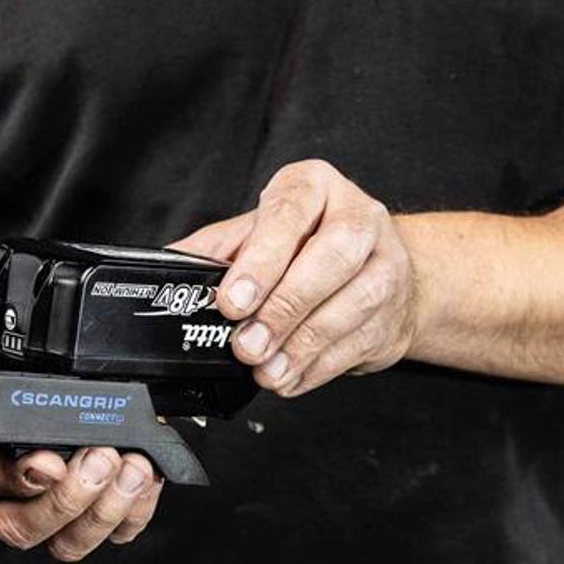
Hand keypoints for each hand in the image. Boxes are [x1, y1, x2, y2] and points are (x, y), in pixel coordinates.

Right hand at [0, 320, 163, 559]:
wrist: (32, 367)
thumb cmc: (10, 361)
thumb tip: (9, 367)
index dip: (21, 477)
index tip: (51, 461)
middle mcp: (10, 488)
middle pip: (22, 528)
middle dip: (69, 499)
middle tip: (100, 457)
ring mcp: (53, 504)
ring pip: (66, 543)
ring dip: (106, 511)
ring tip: (132, 468)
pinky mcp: (97, 508)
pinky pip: (113, 532)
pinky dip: (137, 510)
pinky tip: (146, 475)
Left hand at [173, 159, 417, 395]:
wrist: (373, 265)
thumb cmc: (305, 243)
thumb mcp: (255, 232)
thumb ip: (215, 249)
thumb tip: (170, 268)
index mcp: (315, 187)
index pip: (289, 213)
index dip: (260, 260)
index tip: (231, 300)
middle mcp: (359, 218)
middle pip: (331, 258)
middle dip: (283, 307)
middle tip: (247, 342)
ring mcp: (386, 265)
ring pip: (351, 305)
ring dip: (301, 346)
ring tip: (264, 367)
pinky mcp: (394, 312)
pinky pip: (357, 344)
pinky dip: (317, 368)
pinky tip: (288, 376)